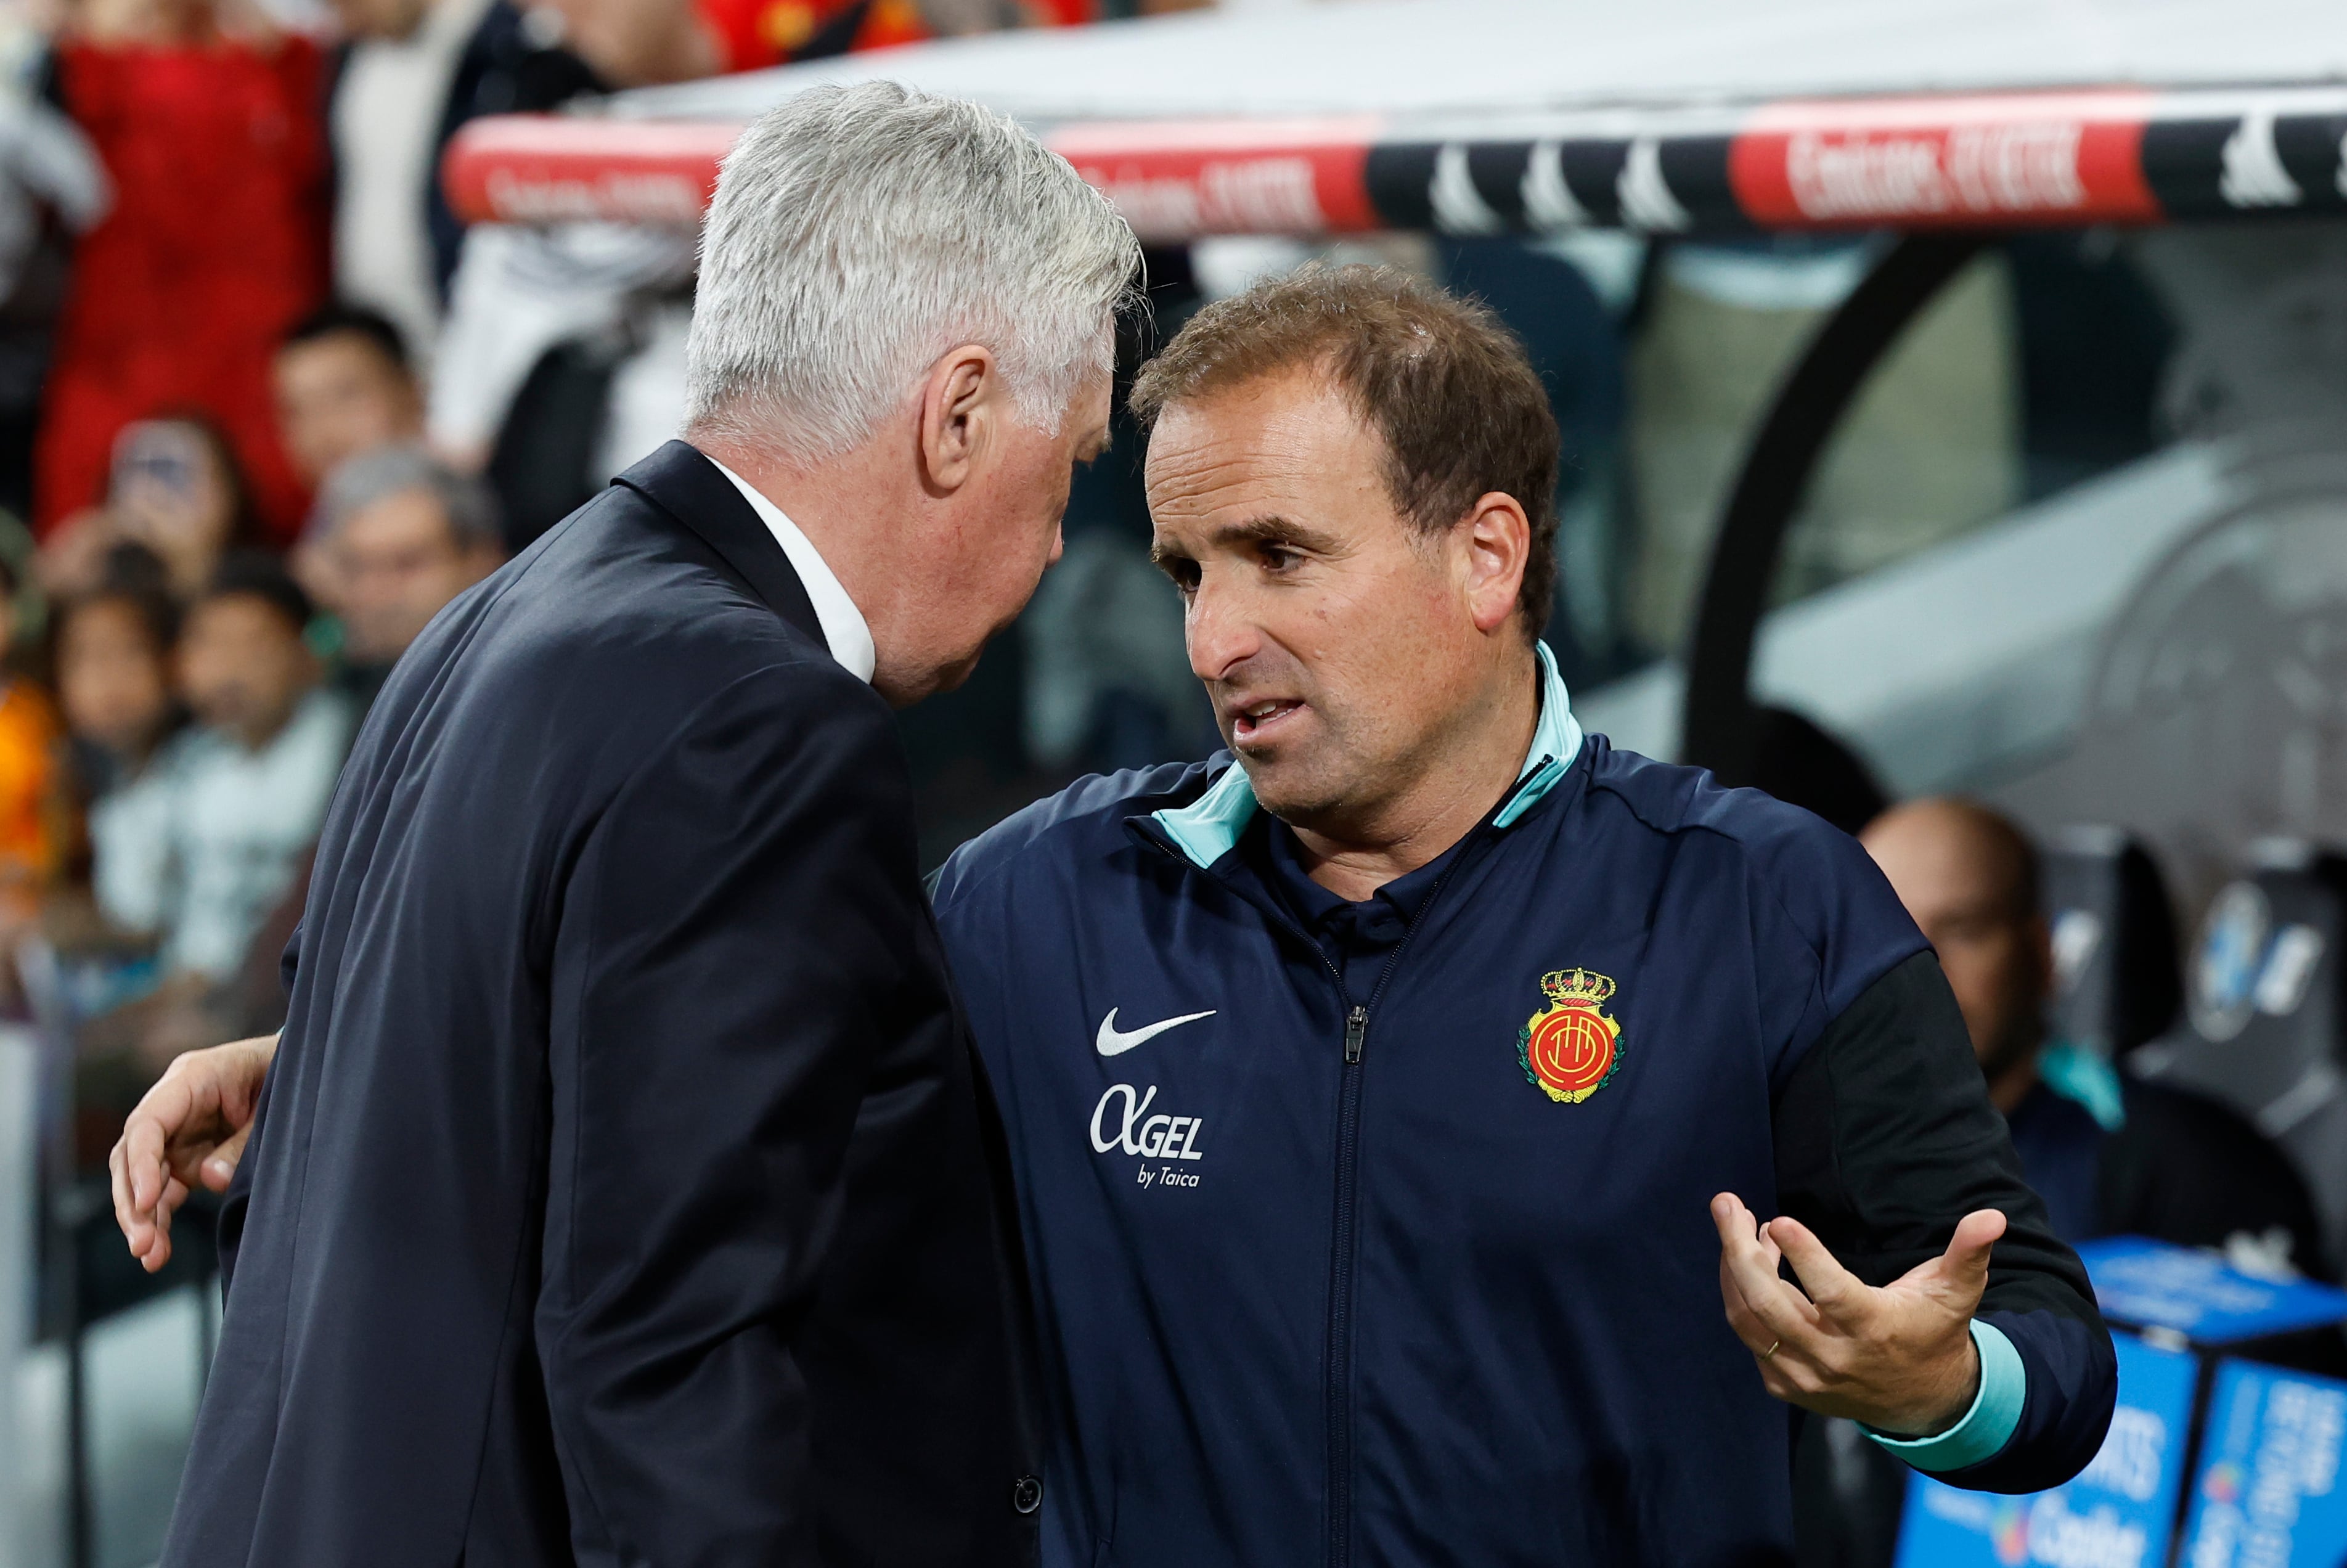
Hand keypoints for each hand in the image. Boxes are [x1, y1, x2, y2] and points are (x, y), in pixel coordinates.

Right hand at [109, 1033, 277, 1272]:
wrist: (302, 1069)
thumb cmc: (289, 1075)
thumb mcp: (277, 1103)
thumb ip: (244, 1141)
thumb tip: (210, 1178)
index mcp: (192, 1078)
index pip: (149, 1122)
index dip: (142, 1163)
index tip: (150, 1201)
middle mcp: (173, 1107)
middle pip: (133, 1155)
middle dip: (133, 1201)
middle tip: (142, 1242)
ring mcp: (176, 1134)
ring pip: (141, 1178)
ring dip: (143, 1218)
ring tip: (149, 1256)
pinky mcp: (185, 1157)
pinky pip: (164, 1190)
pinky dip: (160, 1218)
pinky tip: (158, 1251)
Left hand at [1711, 1192, 2005, 1435]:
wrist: (1922, 1402)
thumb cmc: (1934, 1330)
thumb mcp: (1956, 1292)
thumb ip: (1968, 1253)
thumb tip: (1992, 1216)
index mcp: (1874, 1330)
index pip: (1830, 1294)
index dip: (1804, 1257)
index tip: (1778, 1219)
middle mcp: (1834, 1358)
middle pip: (1770, 1305)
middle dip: (1739, 1250)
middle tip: (1726, 1203)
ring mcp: (1805, 1376)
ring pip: (1749, 1320)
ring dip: (1734, 1267)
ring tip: (1737, 1223)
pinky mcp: (1786, 1385)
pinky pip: (1750, 1336)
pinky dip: (1740, 1296)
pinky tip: (1750, 1259)